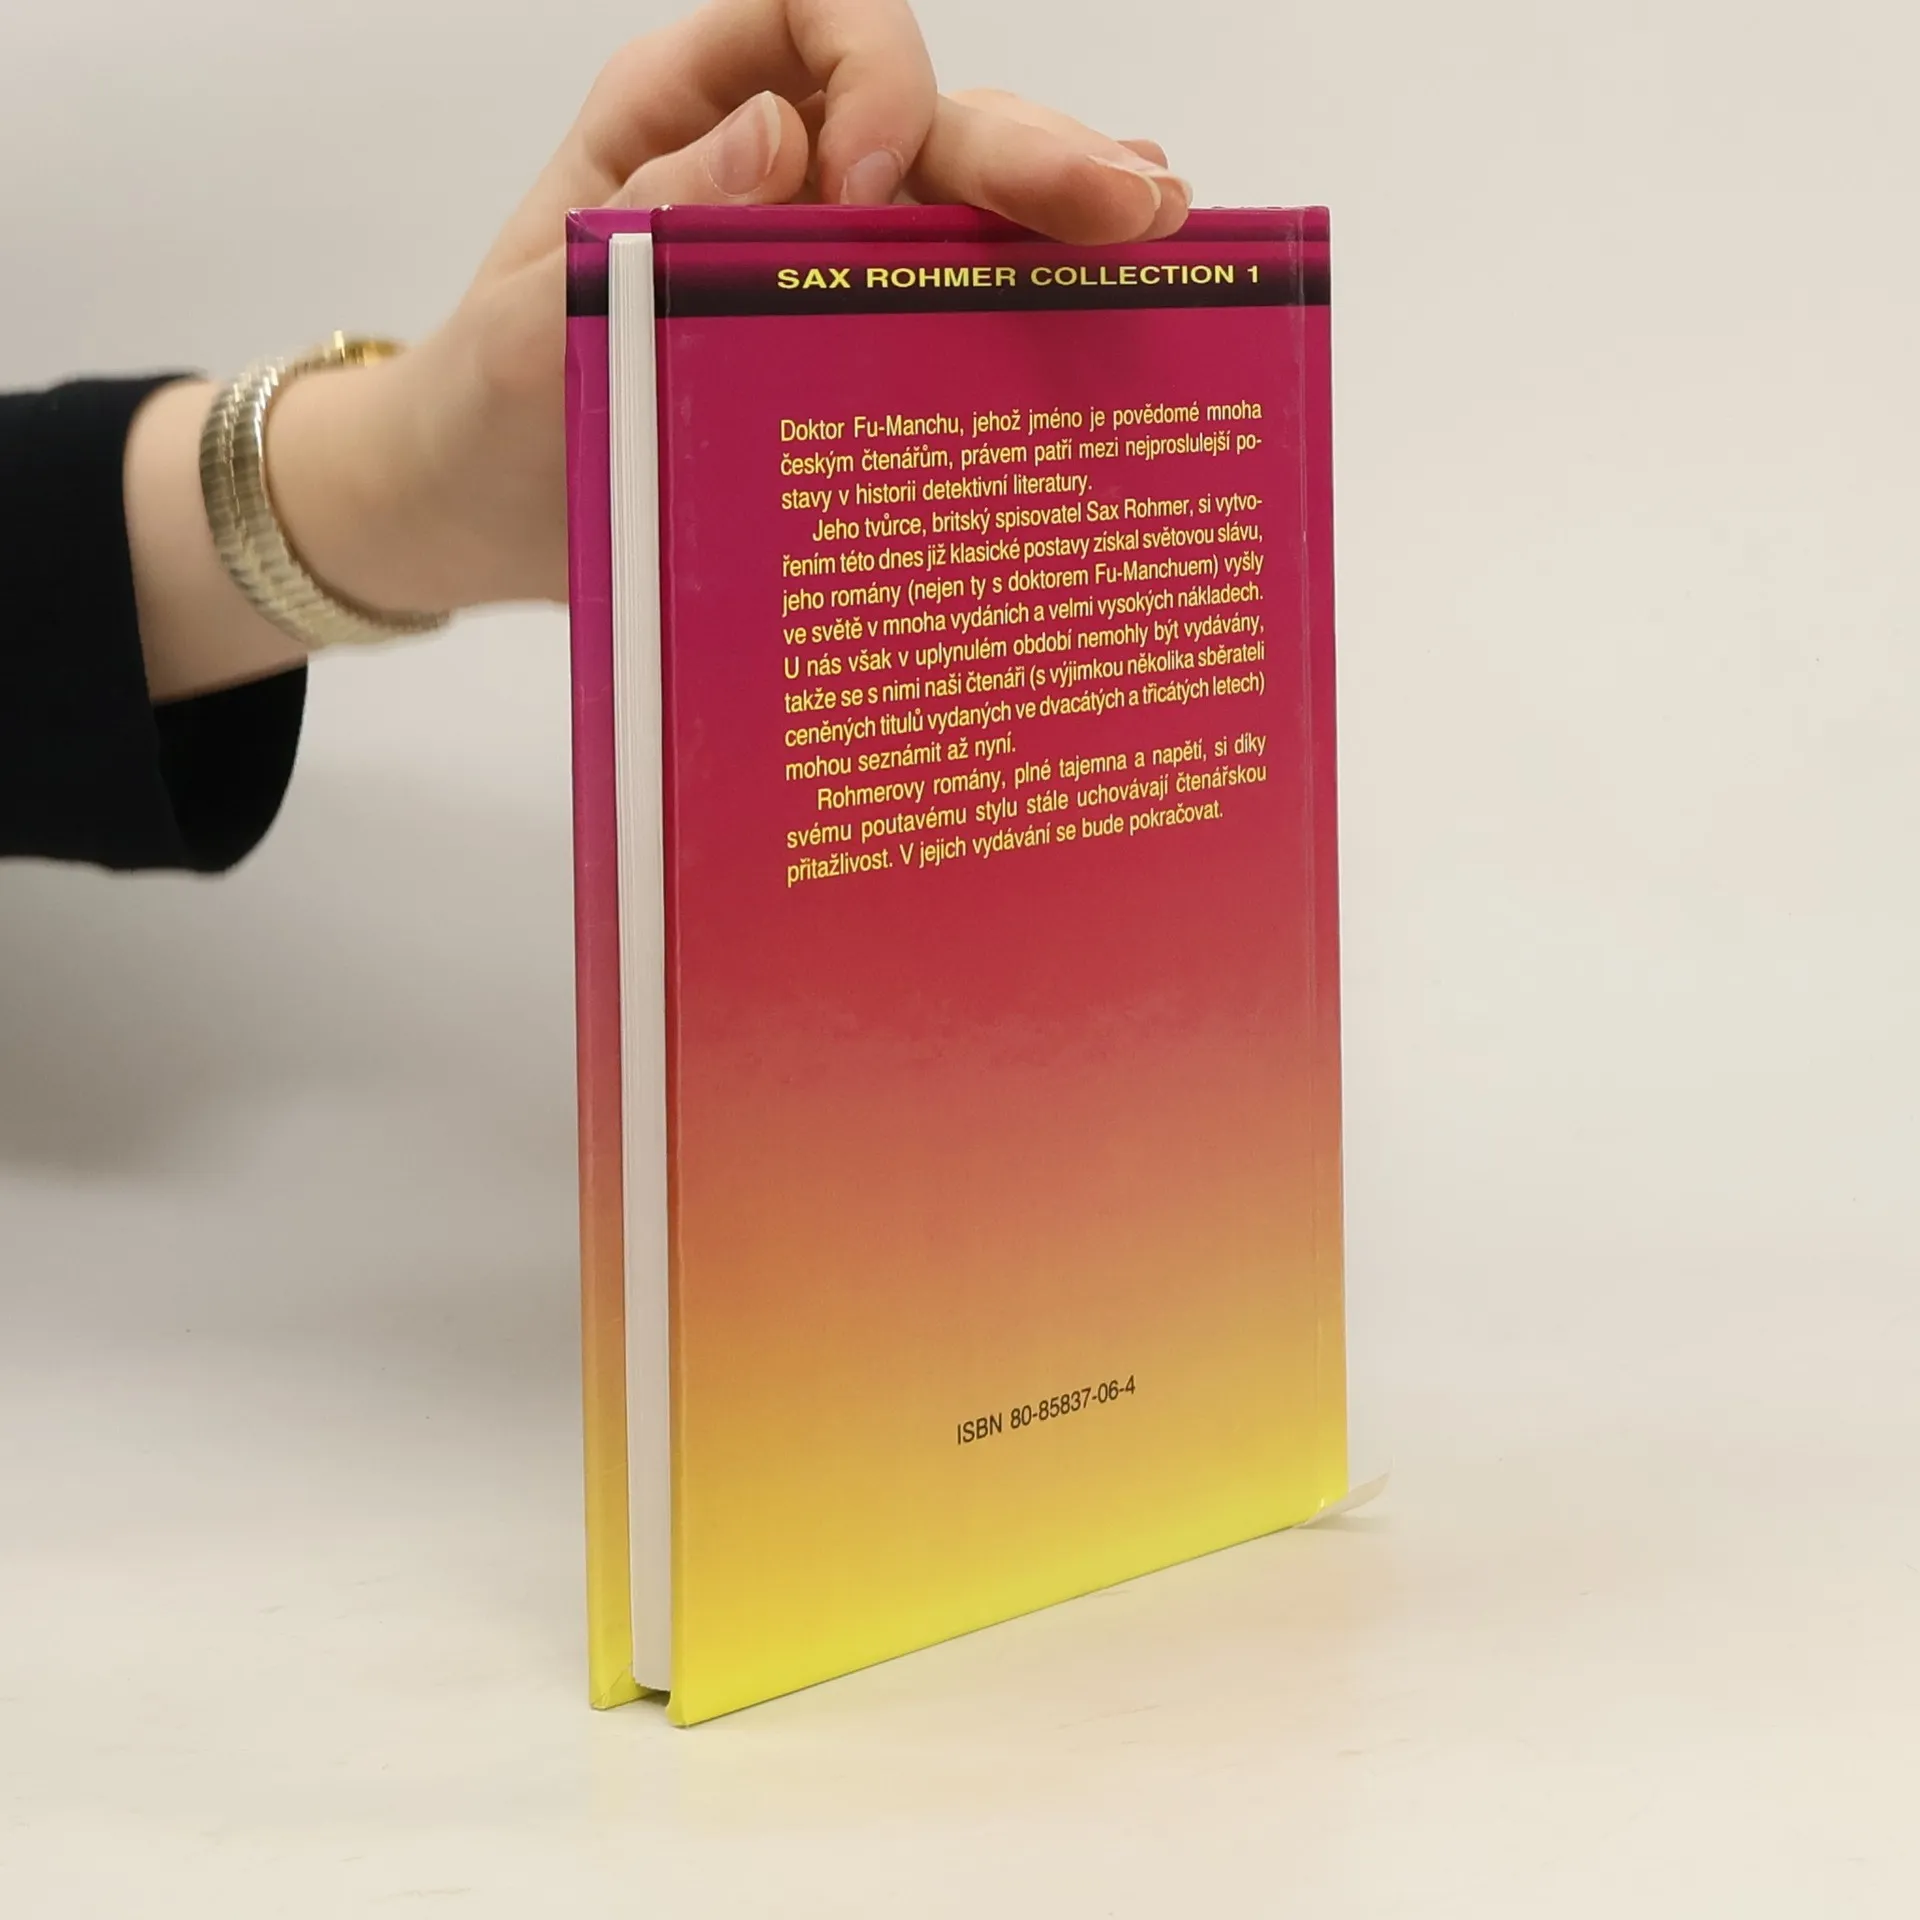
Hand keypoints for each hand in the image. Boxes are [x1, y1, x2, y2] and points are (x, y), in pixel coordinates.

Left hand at [273, 0, 1189, 618]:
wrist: (491, 512)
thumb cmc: (496, 406)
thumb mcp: (541, 317)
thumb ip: (647, 223)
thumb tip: (783, 139)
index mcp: (685, 113)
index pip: (805, 16)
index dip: (867, 75)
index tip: (866, 186)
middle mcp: (773, 161)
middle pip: (921, 116)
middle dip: (1027, 153)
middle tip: (1132, 206)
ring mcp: (824, 253)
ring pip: (959, 199)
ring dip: (1060, 208)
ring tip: (1158, 228)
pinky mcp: (854, 341)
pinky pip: (952, 299)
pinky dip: (1032, 290)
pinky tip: (1112, 286)